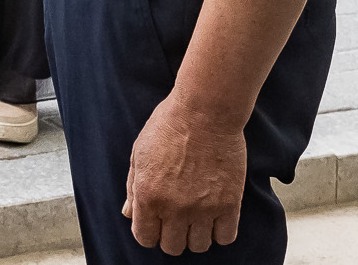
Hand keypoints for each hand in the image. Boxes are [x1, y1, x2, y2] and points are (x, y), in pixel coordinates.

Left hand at [125, 95, 247, 252]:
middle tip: (176, 219)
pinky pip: (225, 237)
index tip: (155, 223)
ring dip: (195, 234)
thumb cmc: (169, 125)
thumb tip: (129, 214)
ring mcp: (203, 208)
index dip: (149, 232)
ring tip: (196, 216)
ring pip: (198, 246)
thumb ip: (133, 188)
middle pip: (172, 247)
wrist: (205, 111)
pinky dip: (220, 231)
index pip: (145, 238)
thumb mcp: (139, 153)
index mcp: (148, 195)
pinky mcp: (229, 204)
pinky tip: (215, 216)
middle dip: (171, 235)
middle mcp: (174, 208)